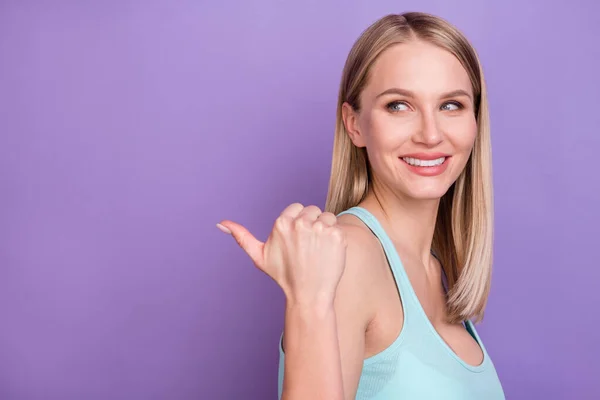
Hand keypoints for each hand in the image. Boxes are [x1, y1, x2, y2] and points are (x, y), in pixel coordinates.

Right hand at [217, 203, 347, 306]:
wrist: (308, 295)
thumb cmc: (284, 276)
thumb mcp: (259, 256)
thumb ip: (241, 236)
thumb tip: (220, 223)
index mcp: (281, 223)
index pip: (297, 208)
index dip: (298, 223)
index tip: (298, 240)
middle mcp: (300, 223)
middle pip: (312, 210)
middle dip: (312, 224)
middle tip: (308, 247)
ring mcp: (320, 229)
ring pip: (326, 217)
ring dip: (325, 230)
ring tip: (319, 250)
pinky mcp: (336, 236)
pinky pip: (338, 226)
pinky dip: (336, 238)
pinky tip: (328, 253)